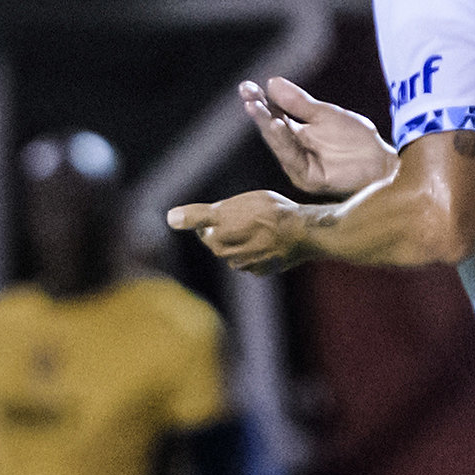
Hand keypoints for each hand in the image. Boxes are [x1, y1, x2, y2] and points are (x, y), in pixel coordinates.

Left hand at [166, 189, 307, 273]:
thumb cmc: (272, 212)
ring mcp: (243, 263)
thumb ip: (202, 214)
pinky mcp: (258, 271)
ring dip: (238, 243)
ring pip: (231, 254)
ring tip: (257, 229)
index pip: (200, 226)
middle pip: (216, 243)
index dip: (199, 221)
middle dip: (223, 232)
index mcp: (220, 231)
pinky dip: (253, 253)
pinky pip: (248, 262)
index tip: (202, 217)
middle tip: (239, 218)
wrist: (303, 232)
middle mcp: (228, 251)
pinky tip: (267, 243)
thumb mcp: (237, 203)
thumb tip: (170, 218)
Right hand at [239, 76, 395, 197]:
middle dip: (259, 113)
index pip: (273, 115)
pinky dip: (284, 142)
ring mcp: (301, 166)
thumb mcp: (326, 114)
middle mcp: (295, 151)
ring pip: (280, 144)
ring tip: (258, 107)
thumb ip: (300, 103)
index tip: (246, 86)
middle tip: (247, 96)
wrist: (381, 161)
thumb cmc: (356, 140)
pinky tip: (278, 124)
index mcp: (297, 133)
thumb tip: (271, 82)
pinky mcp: (310, 178)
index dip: (259, 102)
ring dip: (267, 126)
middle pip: (272, 130)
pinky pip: (293, 158)